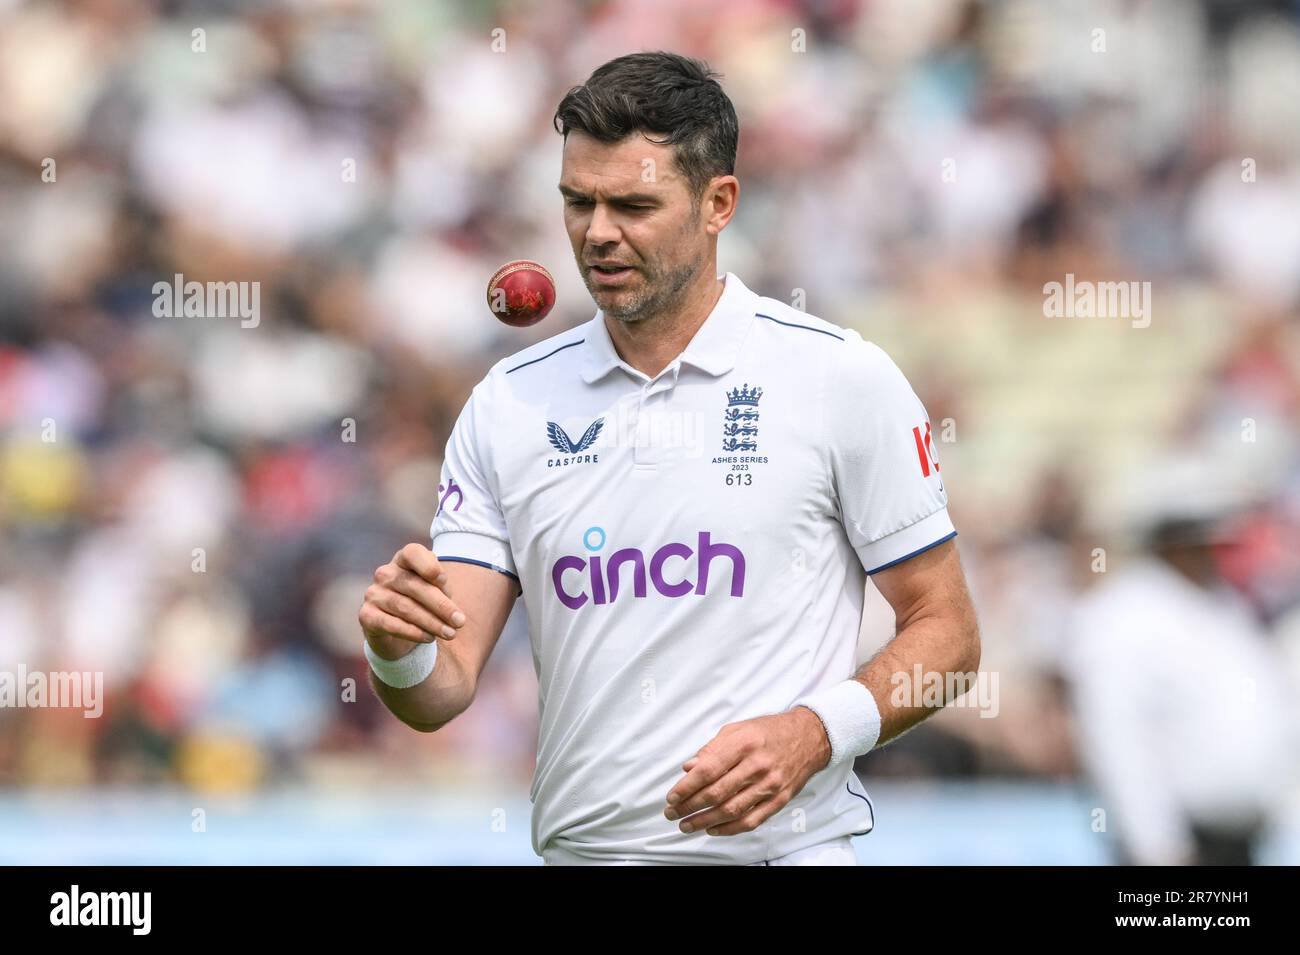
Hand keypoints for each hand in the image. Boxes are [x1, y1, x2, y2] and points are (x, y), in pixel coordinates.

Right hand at [359, 543, 465, 659]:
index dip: (428, 565)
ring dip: (431, 622)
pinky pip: (392, 624)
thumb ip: (441, 590)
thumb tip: (447, 602)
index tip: (443, 581)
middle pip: (415, 586)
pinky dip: (413, 632)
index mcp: (403, 560)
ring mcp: (373, 594)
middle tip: (460, 621)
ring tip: (450, 633)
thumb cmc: (423, 602)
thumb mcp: (436, 591)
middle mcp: (385, 573)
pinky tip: (429, 638)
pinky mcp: (367, 615)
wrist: (398, 629)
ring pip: (405, 607)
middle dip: (441, 606)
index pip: (413, 553)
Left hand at [663, 707, 831, 836]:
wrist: (808, 738)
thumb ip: (712, 749)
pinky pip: (751, 820)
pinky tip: (713, 829)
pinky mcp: (779, 800)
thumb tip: (689, 768)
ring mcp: (770, 785)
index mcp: (744, 744)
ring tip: (687, 825)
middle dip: (690, 806)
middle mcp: (757, 766)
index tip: (672, 796)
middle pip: (717, 793)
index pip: (708, 770)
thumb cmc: (768, 732)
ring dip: (705, 821)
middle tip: (673, 813)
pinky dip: (729, 829)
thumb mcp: (737, 729)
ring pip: (731, 811)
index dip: (687, 787)